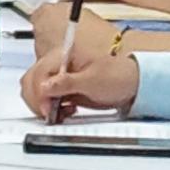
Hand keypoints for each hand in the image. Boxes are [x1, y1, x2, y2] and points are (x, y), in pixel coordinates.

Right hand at [21, 41, 141, 119]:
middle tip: (51, 114)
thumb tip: (45, 87)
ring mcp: (60, 74)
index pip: (38, 75)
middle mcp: (58, 62)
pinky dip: (50, 105)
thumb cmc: (120, 73)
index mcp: (63, 55)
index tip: (48, 111)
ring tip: (60, 113)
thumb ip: (66, 83)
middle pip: (32, 81)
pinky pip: (48, 94)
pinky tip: (64, 110)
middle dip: (36, 100)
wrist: (137, 78)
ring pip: (37, 88)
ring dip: (42, 103)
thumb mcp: (94, 80)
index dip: (39, 95)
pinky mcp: (66, 85)